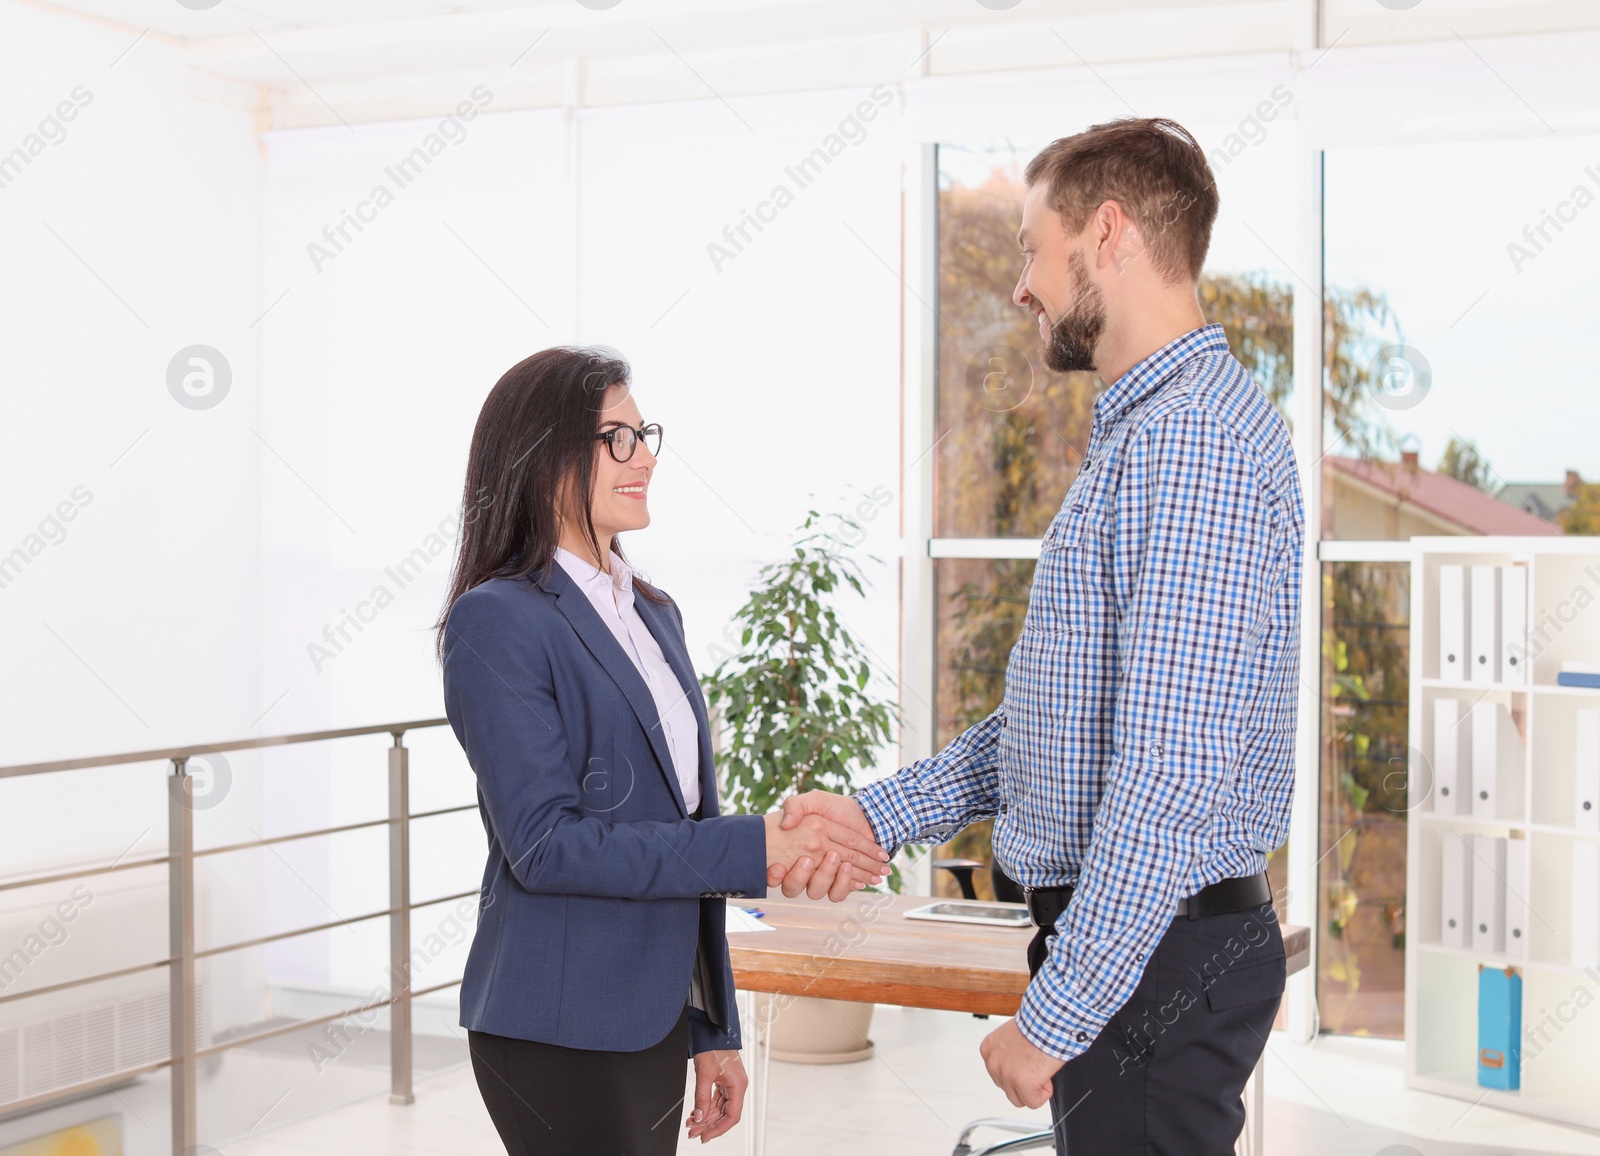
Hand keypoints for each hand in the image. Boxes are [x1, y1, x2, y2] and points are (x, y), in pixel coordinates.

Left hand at [685, 1048, 745, 1142]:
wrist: (711, 1031)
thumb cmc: (713, 1047)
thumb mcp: (705, 1073)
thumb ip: (702, 1098)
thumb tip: (699, 1117)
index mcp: (738, 1085)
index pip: (732, 1116)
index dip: (719, 1129)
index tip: (705, 1136)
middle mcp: (736, 1086)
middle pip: (724, 1114)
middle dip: (708, 1124)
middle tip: (692, 1132)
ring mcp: (730, 1084)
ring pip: (718, 1108)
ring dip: (705, 1117)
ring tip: (690, 1124)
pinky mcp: (722, 1081)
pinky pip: (715, 1100)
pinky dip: (705, 1107)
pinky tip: (695, 1113)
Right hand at [762, 810, 886, 901]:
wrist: (866, 814)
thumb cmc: (838, 807)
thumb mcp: (814, 800)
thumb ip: (796, 806)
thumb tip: (786, 824)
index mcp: (798, 847)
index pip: (779, 869)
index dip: (775, 874)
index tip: (778, 867)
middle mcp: (808, 864)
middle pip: (796, 882)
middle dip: (802, 874)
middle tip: (812, 858)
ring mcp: (824, 875)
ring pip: (816, 890)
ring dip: (826, 877)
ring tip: (842, 863)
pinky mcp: (840, 883)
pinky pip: (836, 894)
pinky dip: (844, 886)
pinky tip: (851, 873)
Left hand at [979, 1019, 1063, 1108]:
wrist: (1050, 1019)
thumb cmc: (1039, 1024)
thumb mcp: (1013, 1036)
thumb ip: (1008, 1054)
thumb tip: (1016, 1066)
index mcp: (988, 1049)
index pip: (1000, 1075)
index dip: (1020, 1069)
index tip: (1027, 1056)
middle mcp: (992, 1062)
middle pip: (1008, 1088)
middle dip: (1025, 1080)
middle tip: (1035, 1061)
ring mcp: (1005, 1074)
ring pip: (1019, 1099)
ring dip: (1034, 1087)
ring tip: (1040, 1067)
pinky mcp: (1021, 1083)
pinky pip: (1033, 1102)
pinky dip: (1044, 1093)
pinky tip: (1045, 1073)